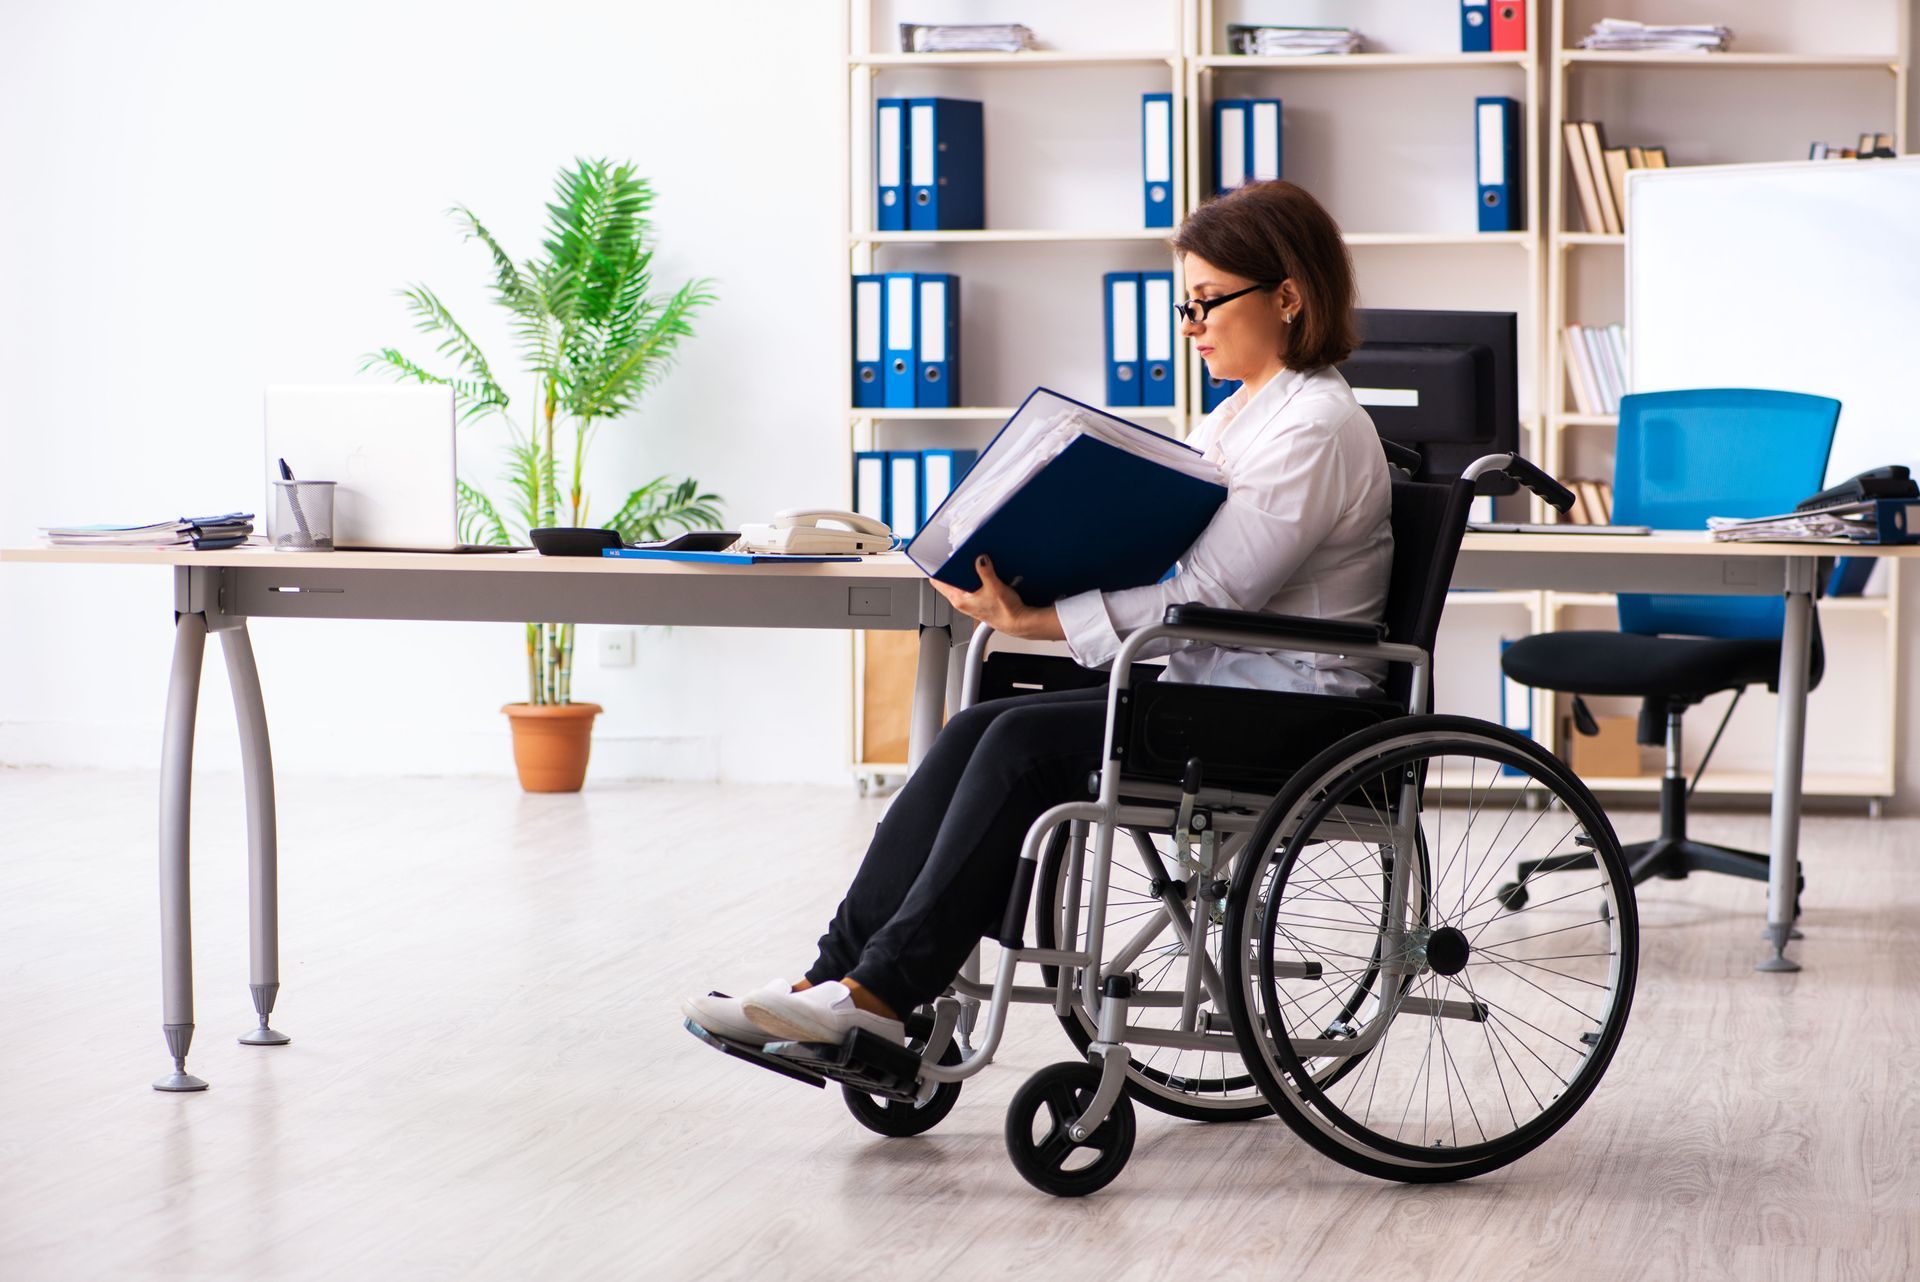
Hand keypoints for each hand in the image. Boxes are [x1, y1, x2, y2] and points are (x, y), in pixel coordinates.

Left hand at [930, 556, 1064, 640]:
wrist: (1017, 622)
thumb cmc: (1005, 612)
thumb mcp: (995, 587)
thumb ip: (985, 570)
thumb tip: (980, 558)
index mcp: (959, 599)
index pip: (938, 582)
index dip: (937, 569)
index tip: (939, 558)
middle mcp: (961, 602)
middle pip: (949, 580)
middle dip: (953, 568)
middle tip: (960, 555)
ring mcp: (969, 601)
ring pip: (961, 583)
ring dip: (966, 573)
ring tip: (973, 562)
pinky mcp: (977, 601)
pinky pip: (971, 586)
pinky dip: (975, 578)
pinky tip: (984, 572)